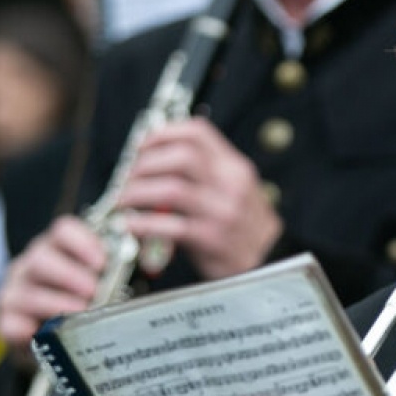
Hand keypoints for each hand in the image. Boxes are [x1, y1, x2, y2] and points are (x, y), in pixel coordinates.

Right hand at [0, 215, 107, 351]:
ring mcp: (13, 293)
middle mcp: (29, 266)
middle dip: (70, 274)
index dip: (82, 242)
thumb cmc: (80, 304)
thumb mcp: (97, 281)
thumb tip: (149, 262)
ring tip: (82, 312)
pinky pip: (11, 324)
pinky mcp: (6, 322)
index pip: (62, 230)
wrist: (52, 342)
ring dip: (57, 302)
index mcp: (54, 249)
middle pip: (40, 257)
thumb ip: (116, 269)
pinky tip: (47, 334)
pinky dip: (28, 329)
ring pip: (27, 292)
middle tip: (93, 289)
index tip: (102, 261)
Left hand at [117, 118, 283, 280]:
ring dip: (138, 192)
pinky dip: (143, 223)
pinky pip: (170, 225)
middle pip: (181, 156)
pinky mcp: (212, 239)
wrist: (271, 263)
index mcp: (234, 168)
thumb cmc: (244, 229)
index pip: (198, 132)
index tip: (141, 146)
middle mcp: (230, 184)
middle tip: (128, 177)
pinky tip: (131, 225)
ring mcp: (223, 212)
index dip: (162, 134)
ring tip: (124, 200)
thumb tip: (155, 163)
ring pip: (171, 189)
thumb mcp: (234, 190)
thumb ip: (203, 174)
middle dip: (145, 163)